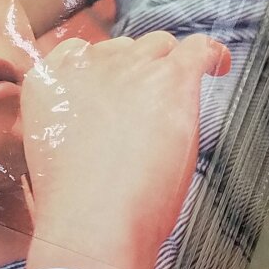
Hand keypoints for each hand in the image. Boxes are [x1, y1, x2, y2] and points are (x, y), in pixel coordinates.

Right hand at [21, 31, 229, 268]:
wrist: (92, 220)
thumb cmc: (73, 204)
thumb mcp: (48, 151)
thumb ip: (69, 123)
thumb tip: (96, 125)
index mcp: (48, 83)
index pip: (78, 52)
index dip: (104, 68)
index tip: (117, 85)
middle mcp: (85, 65)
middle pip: (123, 48)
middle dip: (138, 71)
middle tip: (148, 110)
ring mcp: (127, 67)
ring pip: (160, 47)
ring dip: (170, 68)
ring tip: (181, 98)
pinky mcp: (168, 78)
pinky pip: (198, 49)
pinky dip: (212, 55)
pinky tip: (220, 66)